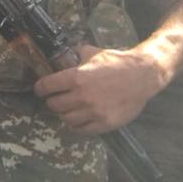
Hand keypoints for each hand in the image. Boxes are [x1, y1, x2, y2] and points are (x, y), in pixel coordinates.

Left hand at [33, 44, 163, 134]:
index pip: (47, 86)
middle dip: (51, 101)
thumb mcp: (91, 52)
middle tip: (53, 99)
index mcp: (76, 77)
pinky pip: (82, 130)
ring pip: (66, 119)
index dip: (40, 88)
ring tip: (66, 109)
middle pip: (54, 105)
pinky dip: (76, 126)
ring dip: (63, 114)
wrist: (142, 76)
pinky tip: (77, 120)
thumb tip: (61, 53)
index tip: (39, 89)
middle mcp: (82, 96)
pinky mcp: (105, 123)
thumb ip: (73, 54)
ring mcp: (94, 111)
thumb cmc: (116, 62)